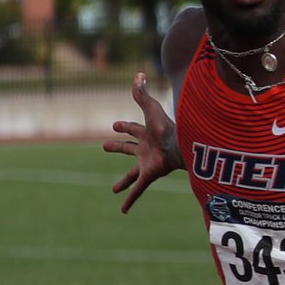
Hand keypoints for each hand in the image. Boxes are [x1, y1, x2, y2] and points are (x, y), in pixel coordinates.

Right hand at [102, 73, 180, 213]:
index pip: (132, 129)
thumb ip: (142, 93)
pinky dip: (130, 200)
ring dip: (122, 180)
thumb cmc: (166, 127)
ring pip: (131, 174)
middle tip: (104, 146)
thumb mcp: (150, 108)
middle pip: (128, 149)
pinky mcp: (148, 176)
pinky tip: (123, 210)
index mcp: (146, 133)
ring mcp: (147, 164)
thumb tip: (138, 74)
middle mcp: (146, 149)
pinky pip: (137, 190)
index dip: (124, 126)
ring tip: (113, 189)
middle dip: (117, 147)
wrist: (179, 146)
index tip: (114, 125)